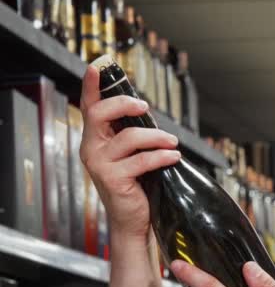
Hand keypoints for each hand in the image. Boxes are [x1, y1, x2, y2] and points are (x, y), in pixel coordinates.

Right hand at [79, 65, 180, 240]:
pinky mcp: (113, 179)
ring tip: (173, 143)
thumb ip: (132, 133)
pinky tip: (173, 157)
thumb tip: (146, 111)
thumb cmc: (136, 184)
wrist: (133, 220)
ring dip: (157, 137)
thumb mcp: (132, 154)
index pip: (90, 107)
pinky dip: (162, 157)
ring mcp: (99, 165)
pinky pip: (142, 160)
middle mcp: (91, 149)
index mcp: (95, 139)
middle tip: (146, 108)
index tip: (98, 66)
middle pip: (100, 113)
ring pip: (129, 137)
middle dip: (125, 105)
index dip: (92, 86)